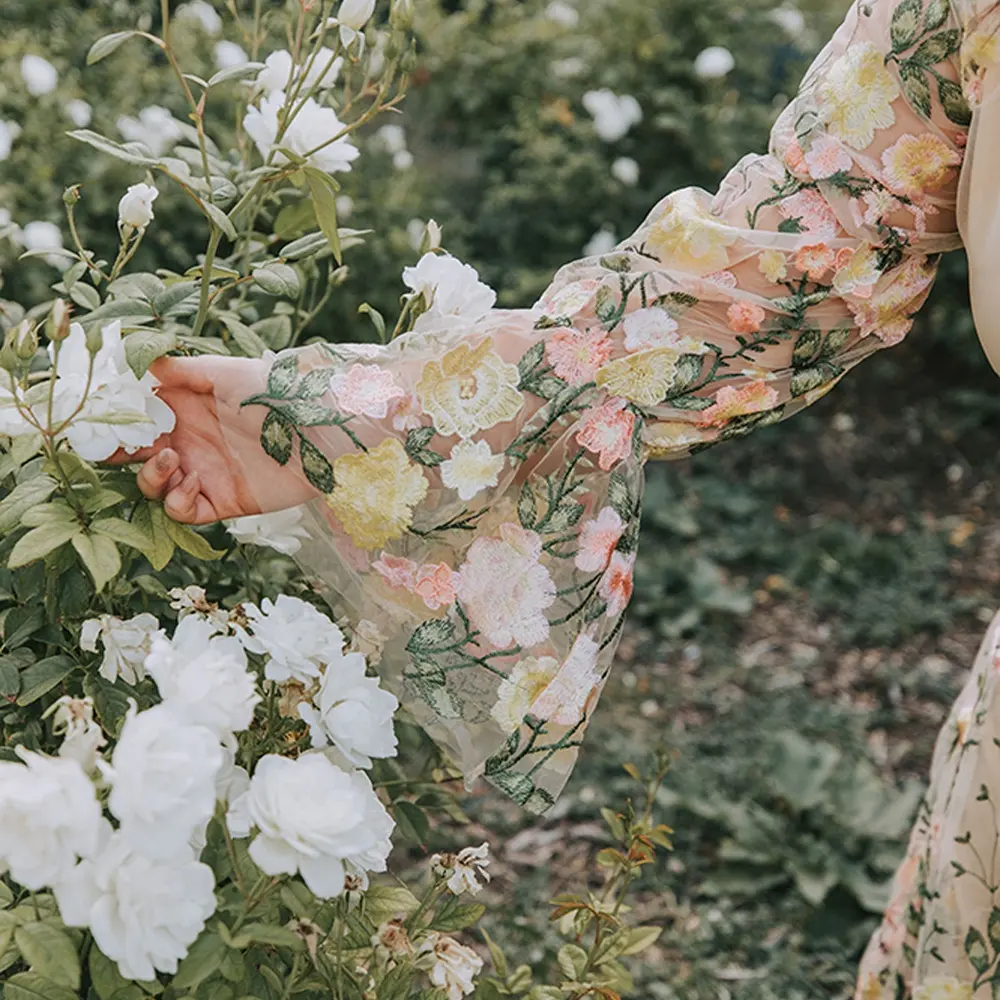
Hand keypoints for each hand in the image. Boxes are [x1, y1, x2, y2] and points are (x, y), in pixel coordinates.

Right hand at [110, 355, 318, 523]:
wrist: (320, 431)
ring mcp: (204, 473)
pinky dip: (177, 502)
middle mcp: (190, 442)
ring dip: (151, 476)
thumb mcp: (226, 373)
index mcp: (184, 409)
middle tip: (121, 448)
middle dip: (121, 455)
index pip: (137, 419)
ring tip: (172, 460)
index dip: (116, 422)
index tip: (99, 421)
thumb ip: (182, 370)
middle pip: (137, 456)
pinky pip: (183, 512)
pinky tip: (192, 481)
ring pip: (154, 487)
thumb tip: (140, 362)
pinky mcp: (223, 501)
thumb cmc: (277, 393)